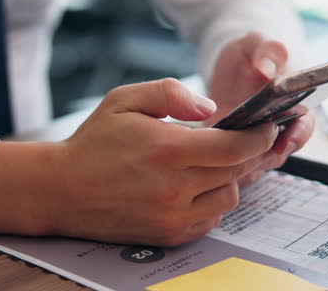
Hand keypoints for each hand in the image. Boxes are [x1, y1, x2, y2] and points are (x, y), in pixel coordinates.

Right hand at [0, 78, 282, 245]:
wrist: (61, 189)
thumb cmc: (94, 142)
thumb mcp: (125, 99)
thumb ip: (171, 93)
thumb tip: (210, 107)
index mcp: (168, 149)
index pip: (236, 146)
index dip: (260, 135)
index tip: (266, 125)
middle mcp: (175, 187)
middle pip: (238, 170)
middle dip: (247, 152)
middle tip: (242, 139)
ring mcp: (173, 215)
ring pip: (229, 196)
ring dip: (228, 177)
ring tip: (210, 163)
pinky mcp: (169, 235)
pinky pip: (210, 218)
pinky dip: (211, 200)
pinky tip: (194, 185)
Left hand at [206, 32, 314, 185]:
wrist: (227, 71)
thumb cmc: (250, 56)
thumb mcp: (258, 44)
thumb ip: (268, 49)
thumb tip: (266, 69)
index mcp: (294, 106)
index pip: (303, 128)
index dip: (297, 136)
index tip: (284, 141)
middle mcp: (278, 131)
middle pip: (277, 153)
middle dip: (261, 155)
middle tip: (244, 153)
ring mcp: (254, 145)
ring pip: (252, 165)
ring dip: (238, 163)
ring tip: (221, 157)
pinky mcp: (230, 154)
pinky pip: (229, 169)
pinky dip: (220, 167)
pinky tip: (205, 161)